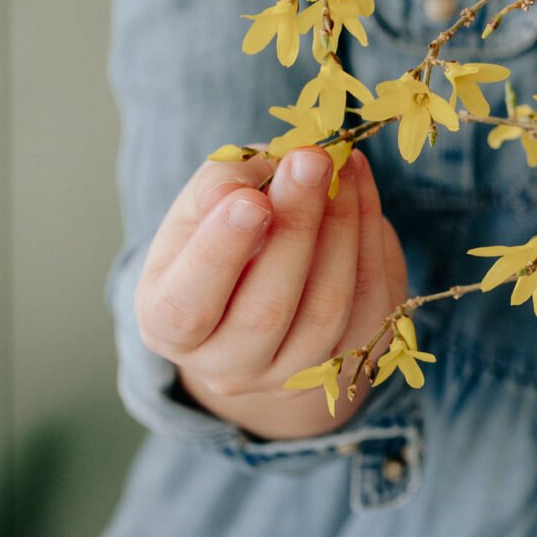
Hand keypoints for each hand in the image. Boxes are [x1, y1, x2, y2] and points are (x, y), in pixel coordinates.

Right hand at [135, 148, 408, 439]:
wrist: (262, 283)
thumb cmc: (224, 231)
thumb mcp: (205, 201)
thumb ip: (218, 188)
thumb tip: (239, 192)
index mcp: (165, 325)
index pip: (187, 307)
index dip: (221, 255)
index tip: (252, 200)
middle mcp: (223, 365)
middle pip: (265, 313)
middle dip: (296, 228)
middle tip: (313, 161)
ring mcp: (286, 376)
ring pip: (325, 312)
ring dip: (342, 229)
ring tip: (343, 167)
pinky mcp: (345, 365)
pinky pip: (369, 308)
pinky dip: (371, 242)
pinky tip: (361, 191)